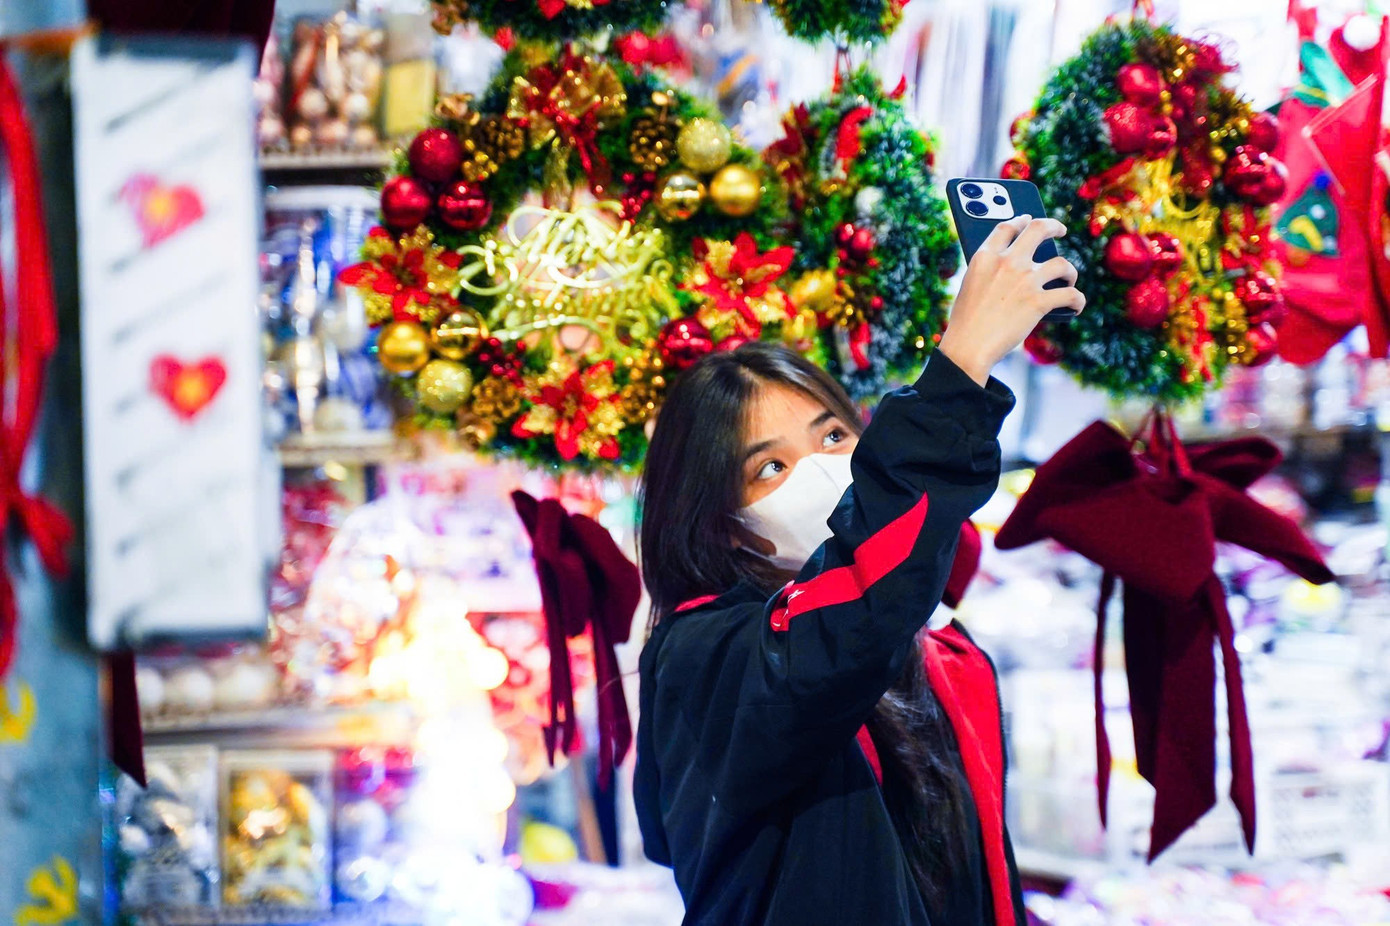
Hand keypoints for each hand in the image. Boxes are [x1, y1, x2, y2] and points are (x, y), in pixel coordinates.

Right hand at [938, 215, 1084, 384]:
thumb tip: (1014, 267)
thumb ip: (989, 270)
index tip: (1027, 219)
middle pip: (1039, 229)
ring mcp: (1025, 281)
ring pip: (1062, 263)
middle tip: (1060, 230)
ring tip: (1068, 279)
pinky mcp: (1039, 302)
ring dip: (1069, 271)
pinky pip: (1071, 295)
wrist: (968, 347)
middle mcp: (1008, 262)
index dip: (1020, 219)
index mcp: (985, 256)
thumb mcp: (970, 286)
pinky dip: (1077, 301)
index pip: (1007, 226)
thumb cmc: (965, 322)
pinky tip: (1076, 305)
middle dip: (1053, 226)